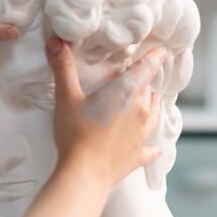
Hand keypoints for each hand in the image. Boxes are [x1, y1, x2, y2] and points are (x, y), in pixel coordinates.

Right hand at [46, 37, 165, 190]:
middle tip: (139, 76)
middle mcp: (141, 111)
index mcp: (126, 92)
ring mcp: (143, 134)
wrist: (85, 175)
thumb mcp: (66, 97)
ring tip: (150, 100)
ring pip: (155, 114)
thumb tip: (55, 41)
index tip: (160, 51)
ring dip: (152, 106)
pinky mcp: (139, 155)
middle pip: (149, 90)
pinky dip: (152, 144)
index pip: (146, 68)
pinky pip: (151, 148)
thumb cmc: (76, 134)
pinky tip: (155, 146)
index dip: (154, 57)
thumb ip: (63, 68)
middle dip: (145, 82)